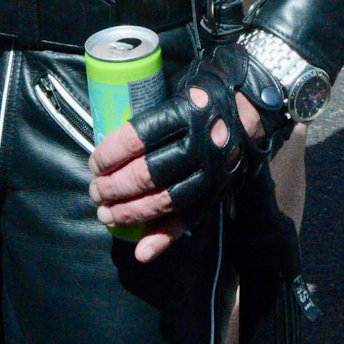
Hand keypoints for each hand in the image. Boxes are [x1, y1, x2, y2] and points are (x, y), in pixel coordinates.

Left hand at [87, 74, 266, 263]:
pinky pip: (187, 222)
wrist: (248, 112)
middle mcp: (198, 147)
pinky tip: (141, 252)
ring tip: (105, 214)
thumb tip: (109, 134)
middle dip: (114, 187)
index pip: (137, 139)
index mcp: (185, 115)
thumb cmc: (202, 99)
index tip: (94, 162)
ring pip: (162, 201)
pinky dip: (163, 239)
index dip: (110, 155)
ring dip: (129, 213)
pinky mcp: (214, 195)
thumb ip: (152, 113)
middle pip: (146, 174)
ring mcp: (208, 175)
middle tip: (95, 190)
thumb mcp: (179, 92)